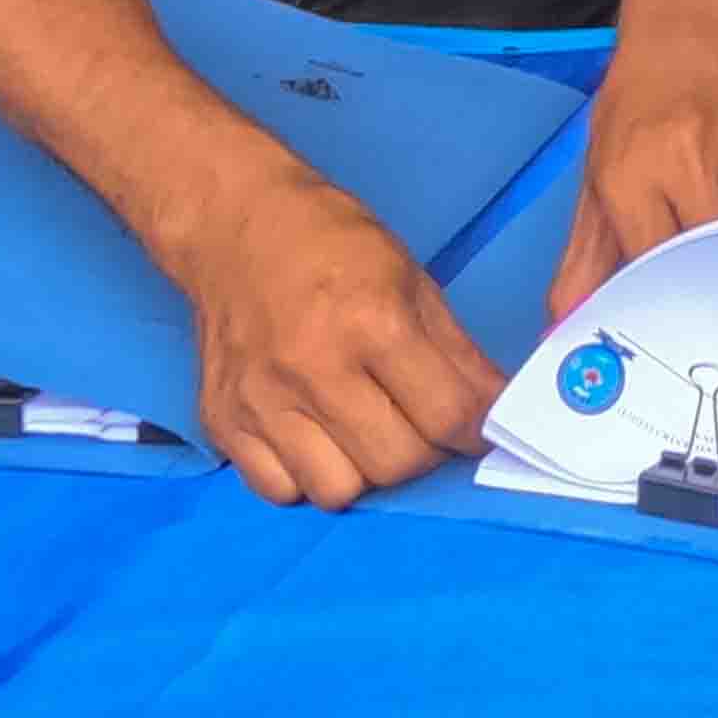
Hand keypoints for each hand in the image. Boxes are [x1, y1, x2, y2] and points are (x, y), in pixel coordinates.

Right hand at [165, 169, 500, 507]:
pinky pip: (278, 491)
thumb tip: (496, 413)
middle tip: (418, 426)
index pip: (445, 416)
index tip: (474, 430)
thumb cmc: (331, 244)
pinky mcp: (221, 422)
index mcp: (371, 322)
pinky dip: (305, 478)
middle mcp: (312, 369)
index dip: (474, 432)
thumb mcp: (411, 279)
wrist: (232, 224)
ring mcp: (259, 401)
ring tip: (362, 434)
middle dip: (423, 455)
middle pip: (394, 465)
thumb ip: (457, 354)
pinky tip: (313, 439)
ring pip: (336, 492)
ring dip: (363, 473)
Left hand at [555, 0, 717, 315]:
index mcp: (628, 174)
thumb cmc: (638, 97)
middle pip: (710, 262)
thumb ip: (586, 254)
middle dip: (716, 308)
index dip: (664, 316)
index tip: (671, 346)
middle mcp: (685, 161)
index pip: (651, 270)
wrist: (691, 12)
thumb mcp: (598, 168)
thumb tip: (568, 323)